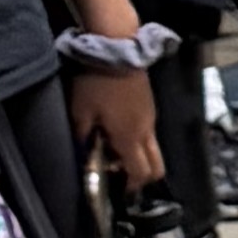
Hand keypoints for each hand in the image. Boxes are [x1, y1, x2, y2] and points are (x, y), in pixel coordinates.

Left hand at [71, 64, 160, 188]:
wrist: (116, 49)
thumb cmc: (95, 83)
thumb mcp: (80, 112)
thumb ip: (83, 137)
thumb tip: (85, 154)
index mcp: (129, 137)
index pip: (141, 172)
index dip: (132, 185)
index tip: (119, 188)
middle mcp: (146, 132)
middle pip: (157, 166)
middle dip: (143, 176)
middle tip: (121, 174)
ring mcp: (151, 118)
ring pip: (153, 149)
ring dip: (138, 156)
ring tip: (114, 149)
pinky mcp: (150, 106)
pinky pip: (149, 132)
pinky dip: (138, 140)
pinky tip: (117, 129)